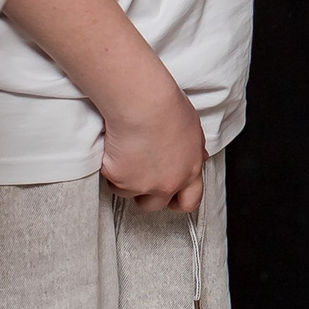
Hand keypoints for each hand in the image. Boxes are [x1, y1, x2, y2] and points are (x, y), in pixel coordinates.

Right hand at [99, 66, 205, 212]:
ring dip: (125, 179)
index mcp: (190, 171)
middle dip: (145, 193)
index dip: (178, 201)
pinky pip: (112, 181)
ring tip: (126, 151)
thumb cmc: (168, 108)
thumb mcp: (193, 130)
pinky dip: (110, 168)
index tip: (170, 197)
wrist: (144, 104)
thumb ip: (193, 151)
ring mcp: (143, 185)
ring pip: (128, 193)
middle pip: (155, 205)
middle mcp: (168, 183)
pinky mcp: (120, 181)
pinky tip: (115, 148)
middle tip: (138, 172)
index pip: (190, 201)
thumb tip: (197, 158)